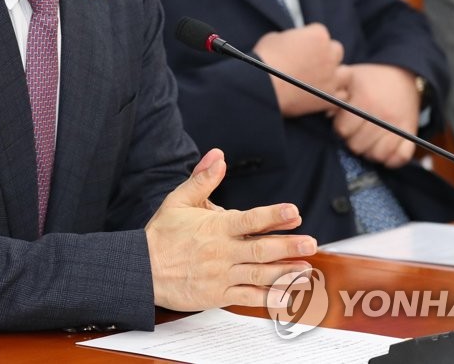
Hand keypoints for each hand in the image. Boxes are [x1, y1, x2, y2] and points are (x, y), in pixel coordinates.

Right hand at [145, 148, 316, 311]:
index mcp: (215, 227)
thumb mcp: (179, 200)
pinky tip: (286, 296)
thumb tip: (218, 156)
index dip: (273, 215)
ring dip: (285, 272)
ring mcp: (221, 275)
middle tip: (311, 243)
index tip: (293, 212)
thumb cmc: (161, 235)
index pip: (249, 220)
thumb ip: (203, 179)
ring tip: (305, 269)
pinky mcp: (217, 294)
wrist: (141, 270)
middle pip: (261, 249)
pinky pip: (247, 297)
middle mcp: (221, 251)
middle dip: (288, 246)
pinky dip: (268, 297)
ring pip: (259, 274)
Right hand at [252, 24, 350, 116]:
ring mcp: (332, 77)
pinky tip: (322, 95)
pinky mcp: (329, 97)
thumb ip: (290, 38)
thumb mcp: (275, 38)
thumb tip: (291, 44)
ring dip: (337, 76)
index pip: (321, 33)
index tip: (300, 49)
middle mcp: (329, 54)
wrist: (262, 86)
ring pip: (346, 74)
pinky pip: (342, 96)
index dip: (310, 41)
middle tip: (312, 64)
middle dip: (327, 56)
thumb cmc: (264, 59)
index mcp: (318, 35)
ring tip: (322, 81)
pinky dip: (334, 96)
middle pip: (337, 51)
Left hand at [332, 64, 419, 167]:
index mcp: (365, 99)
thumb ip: (334, 93)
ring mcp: (398, 125)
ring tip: (367, 140)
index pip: (343, 130)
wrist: (401, 73)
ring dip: (369, 151)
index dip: (340, 127)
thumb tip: (327, 113)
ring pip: (377, 155)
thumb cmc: (370, 78)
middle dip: (352, 140)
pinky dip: (391, 158)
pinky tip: (383, 149)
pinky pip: (401, 157)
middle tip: (355, 131)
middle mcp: (382, 114)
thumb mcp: (349, 77)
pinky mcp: (410, 132)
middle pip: (357, 146)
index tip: (343, 122)